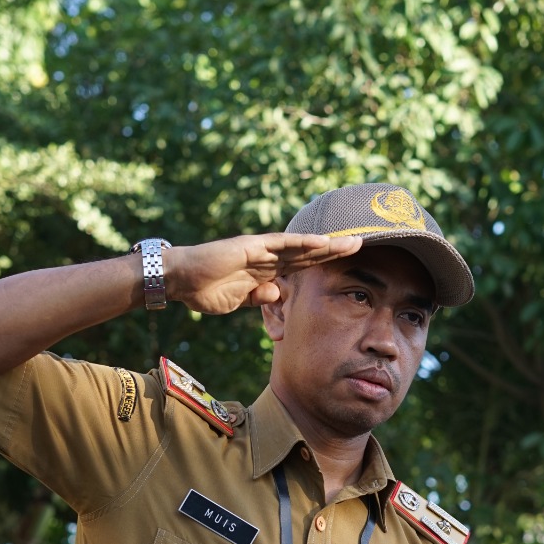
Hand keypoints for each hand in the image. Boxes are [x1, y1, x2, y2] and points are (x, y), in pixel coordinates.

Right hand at [165, 233, 361, 314]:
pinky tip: (323, 243)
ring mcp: (261, 250)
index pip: (302, 267)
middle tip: (362, 244)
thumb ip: (259, 297)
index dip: (324, 265)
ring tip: (353, 242)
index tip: (347, 265)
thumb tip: (278, 294)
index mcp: (266, 271)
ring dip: (328, 245)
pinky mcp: (252, 246)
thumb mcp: (239, 301)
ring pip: (301, 247)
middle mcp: (267, 257)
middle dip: (335, 251)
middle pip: (308, 254)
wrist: (181, 280)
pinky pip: (282, 244)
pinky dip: (303, 243)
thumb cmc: (204, 290)